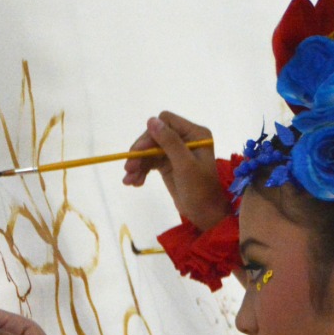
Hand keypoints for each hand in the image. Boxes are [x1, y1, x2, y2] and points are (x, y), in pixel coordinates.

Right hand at [121, 112, 228, 230]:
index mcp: (195, 134)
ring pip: (149, 150)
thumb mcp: (185, 165)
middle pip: (155, 136)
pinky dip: (141, 171)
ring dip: (137, 164)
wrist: (205, 214)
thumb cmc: (200, 190)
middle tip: (128, 168)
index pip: (167, 122)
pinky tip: (134, 183)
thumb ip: (170, 142)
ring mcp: (176, 152)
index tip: (139, 151)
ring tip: (129, 180)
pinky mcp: (168, 164)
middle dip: (140, 152)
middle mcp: (185, 139)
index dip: (151, 134)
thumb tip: (151, 120)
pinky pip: (150, 162)